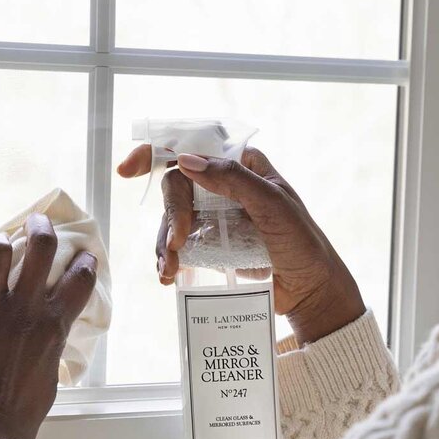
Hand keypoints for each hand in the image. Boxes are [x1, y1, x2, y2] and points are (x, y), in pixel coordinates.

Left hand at [0, 213, 98, 438]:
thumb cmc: (20, 417)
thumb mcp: (49, 377)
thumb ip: (51, 346)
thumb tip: (51, 333)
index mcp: (53, 326)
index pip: (80, 276)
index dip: (82, 258)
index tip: (80, 252)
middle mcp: (25, 313)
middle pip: (41, 247)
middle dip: (40, 226)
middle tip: (36, 222)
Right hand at [115, 143, 364, 342]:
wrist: (310, 291)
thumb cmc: (302, 243)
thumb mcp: (272, 206)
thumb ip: (232, 180)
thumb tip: (186, 161)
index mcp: (243, 166)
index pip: (195, 148)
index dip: (156, 152)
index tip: (128, 169)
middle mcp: (225, 186)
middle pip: (177, 186)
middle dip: (171, 215)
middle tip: (178, 244)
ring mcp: (215, 216)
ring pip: (172, 219)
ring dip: (165, 244)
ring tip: (170, 271)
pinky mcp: (210, 244)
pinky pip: (178, 245)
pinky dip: (169, 259)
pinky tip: (168, 276)